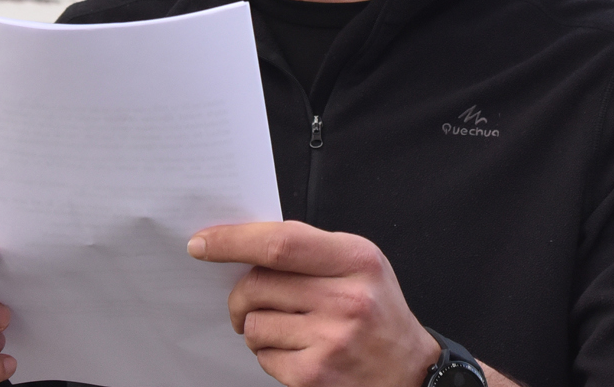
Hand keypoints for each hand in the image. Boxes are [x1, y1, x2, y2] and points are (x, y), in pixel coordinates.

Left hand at [188, 221, 440, 386]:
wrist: (410, 373)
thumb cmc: (378, 314)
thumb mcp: (361, 267)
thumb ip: (313, 251)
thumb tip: (246, 245)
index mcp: (356, 259)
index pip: (280, 243)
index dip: (233, 241)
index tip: (202, 243)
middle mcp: (346, 298)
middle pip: (257, 284)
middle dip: (241, 294)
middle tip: (247, 302)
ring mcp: (331, 340)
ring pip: (254, 324)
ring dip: (258, 327)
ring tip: (290, 330)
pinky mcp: (316, 376)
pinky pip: (263, 357)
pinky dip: (271, 355)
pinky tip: (299, 352)